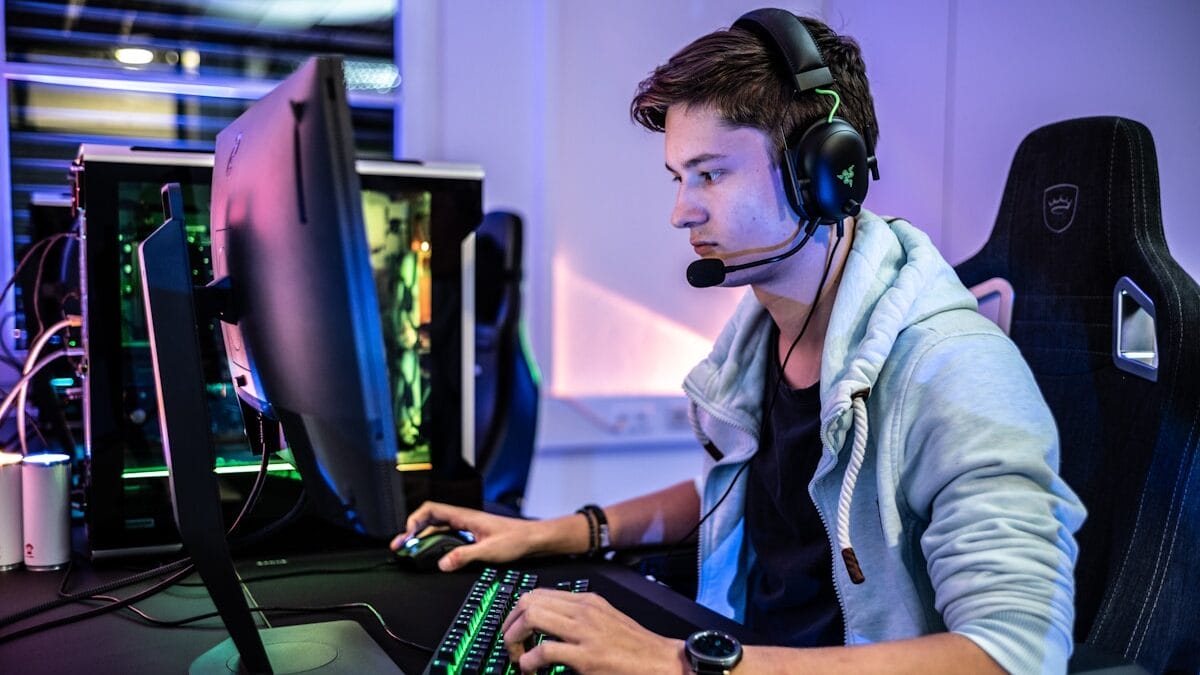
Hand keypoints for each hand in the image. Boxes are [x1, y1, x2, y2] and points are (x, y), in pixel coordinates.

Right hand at [388, 501, 544, 570]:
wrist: (533, 539)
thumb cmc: (516, 539)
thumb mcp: (488, 551)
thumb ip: (465, 556)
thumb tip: (443, 564)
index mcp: (464, 516)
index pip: (431, 510)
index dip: (414, 520)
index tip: (406, 536)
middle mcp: (462, 520)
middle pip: (429, 520)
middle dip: (412, 531)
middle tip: (399, 547)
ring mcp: (466, 528)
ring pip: (437, 530)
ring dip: (422, 538)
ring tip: (409, 551)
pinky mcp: (470, 537)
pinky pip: (446, 538)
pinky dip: (434, 544)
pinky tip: (431, 554)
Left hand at [501, 589, 685, 673]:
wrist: (661, 661)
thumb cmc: (635, 646)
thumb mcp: (606, 619)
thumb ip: (580, 617)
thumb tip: (549, 624)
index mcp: (587, 601)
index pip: (538, 593)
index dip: (518, 612)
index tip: (514, 630)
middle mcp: (583, 610)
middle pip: (529, 600)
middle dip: (510, 624)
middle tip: (512, 645)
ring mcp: (584, 632)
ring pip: (532, 618)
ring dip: (515, 639)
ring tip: (519, 657)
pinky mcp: (587, 657)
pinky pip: (544, 652)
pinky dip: (529, 662)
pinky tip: (531, 670)